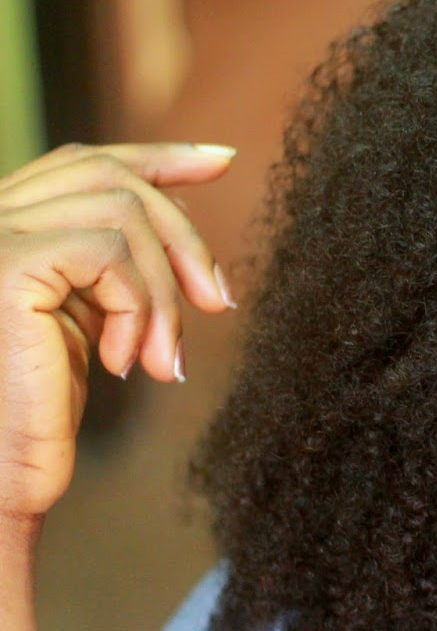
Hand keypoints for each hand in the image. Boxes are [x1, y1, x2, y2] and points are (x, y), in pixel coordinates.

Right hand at [0, 143, 237, 525]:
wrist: (3, 473)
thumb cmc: (42, 405)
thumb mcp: (95, 312)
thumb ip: (123, 254)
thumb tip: (193, 187)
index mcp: (5, 222)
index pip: (85, 162)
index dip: (158, 157)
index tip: (221, 162)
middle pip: (112, 180)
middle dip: (184, 235)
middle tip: (219, 303)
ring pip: (122, 216)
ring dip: (163, 291)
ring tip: (160, 359)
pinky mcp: (7, 268)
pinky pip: (108, 253)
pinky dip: (137, 306)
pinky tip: (124, 362)